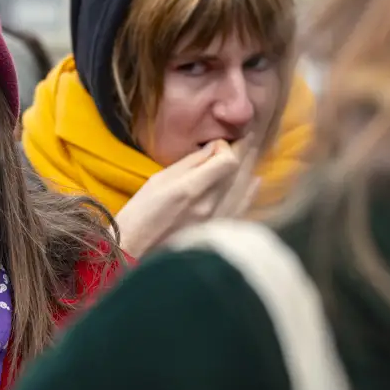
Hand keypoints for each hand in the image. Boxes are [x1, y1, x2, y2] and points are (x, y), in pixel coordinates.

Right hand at [114, 140, 259, 257]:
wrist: (136, 253)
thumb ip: (189, 163)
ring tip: (251, 152)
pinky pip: (243, 207)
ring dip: (248, 168)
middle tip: (246, 136)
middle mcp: (210, 205)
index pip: (227, 160)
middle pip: (239, 172)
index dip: (227, 147)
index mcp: (190, 189)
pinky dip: (249, 191)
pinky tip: (254, 180)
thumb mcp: (157, 181)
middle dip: (243, 152)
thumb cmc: (138, 215)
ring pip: (244, 188)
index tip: (218, 143)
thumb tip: (213, 148)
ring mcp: (218, 220)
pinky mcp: (219, 232)